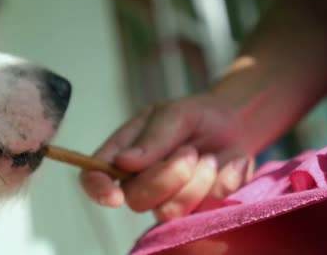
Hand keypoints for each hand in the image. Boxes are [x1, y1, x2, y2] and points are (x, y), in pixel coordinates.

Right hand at [80, 94, 253, 220]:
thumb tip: (122, 162)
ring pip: (168, 211)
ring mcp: (165, 198)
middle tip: (189, 153)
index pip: (94, 176)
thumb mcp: (174, 114)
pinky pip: (202, 210)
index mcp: (122, 153)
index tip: (114, 196)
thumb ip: (151, 138)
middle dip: (166, 177)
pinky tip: (226, 165)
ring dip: (195, 182)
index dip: (98, 189)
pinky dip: (220, 184)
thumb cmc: (195, 115)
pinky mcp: (193, 209)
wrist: (232, 124)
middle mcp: (138, 181)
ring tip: (209, 158)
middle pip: (136, 199)